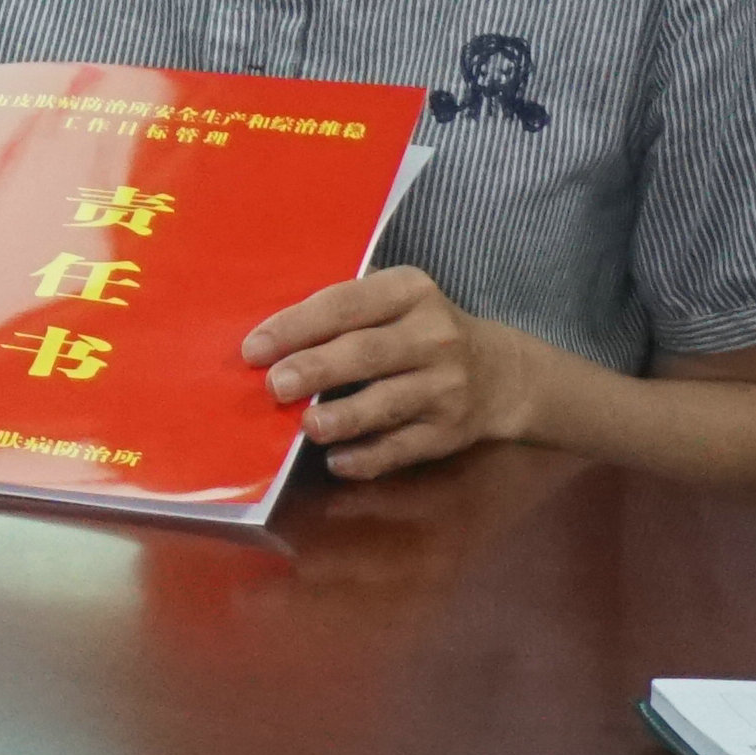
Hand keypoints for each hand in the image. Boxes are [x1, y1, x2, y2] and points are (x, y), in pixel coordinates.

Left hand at [248, 266, 533, 479]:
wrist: (501, 374)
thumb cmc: (418, 330)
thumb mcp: (393, 300)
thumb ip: (341, 308)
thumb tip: (266, 337)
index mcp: (409, 292)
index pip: (345, 305)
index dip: (296, 326)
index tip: (254, 349)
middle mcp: (434, 337)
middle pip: (366, 353)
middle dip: (316, 369)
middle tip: (274, 385)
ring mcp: (446, 387)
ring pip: (387, 403)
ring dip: (344, 416)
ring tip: (307, 426)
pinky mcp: (450, 431)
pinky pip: (404, 447)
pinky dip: (369, 456)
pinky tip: (337, 461)